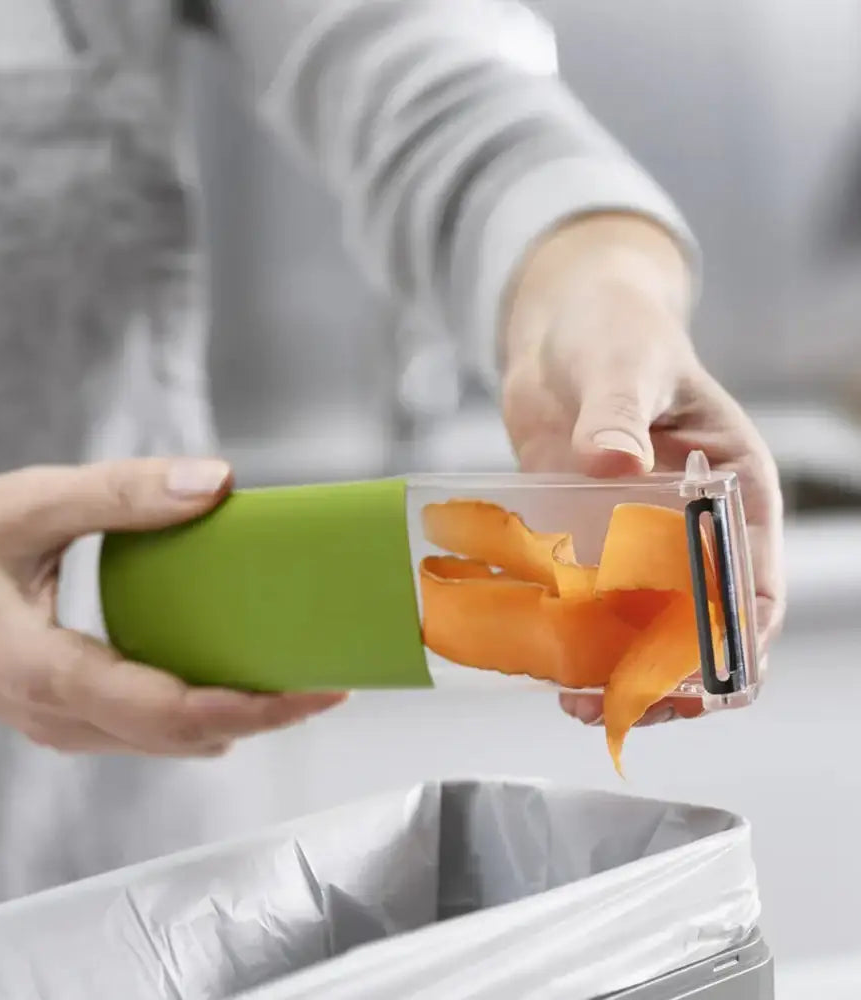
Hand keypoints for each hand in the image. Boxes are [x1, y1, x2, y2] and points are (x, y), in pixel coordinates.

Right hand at [0, 458, 345, 753]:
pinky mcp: (70, 717)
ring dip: (239, 715)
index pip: (167, 712)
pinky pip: (152, 729)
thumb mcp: (30, 502)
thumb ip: (125, 494)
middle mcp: (59, 717)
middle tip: (331, 677)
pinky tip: (235, 669)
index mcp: (45, 671)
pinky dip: (203, 708)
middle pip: (186, 737)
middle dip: (264, 714)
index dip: (251, 707)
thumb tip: (217, 484)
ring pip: (172, 743)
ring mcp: (64, 727)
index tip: (313, 689)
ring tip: (296, 673)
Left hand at [500, 214, 784, 725]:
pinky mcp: (585, 537)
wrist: (562, 328)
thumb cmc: (616, 332)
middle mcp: (690, 526)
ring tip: (577, 698)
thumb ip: (620, 412)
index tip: (704, 683)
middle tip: (626, 703)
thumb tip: (616, 464)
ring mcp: (635, 537)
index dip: (737, 642)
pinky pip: (587, 602)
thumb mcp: (625, 364)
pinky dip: (572, 637)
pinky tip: (545, 663)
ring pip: (642, 626)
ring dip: (617, 669)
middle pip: (700, 624)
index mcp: (734, 488)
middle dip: (671, 674)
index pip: (756, 585)